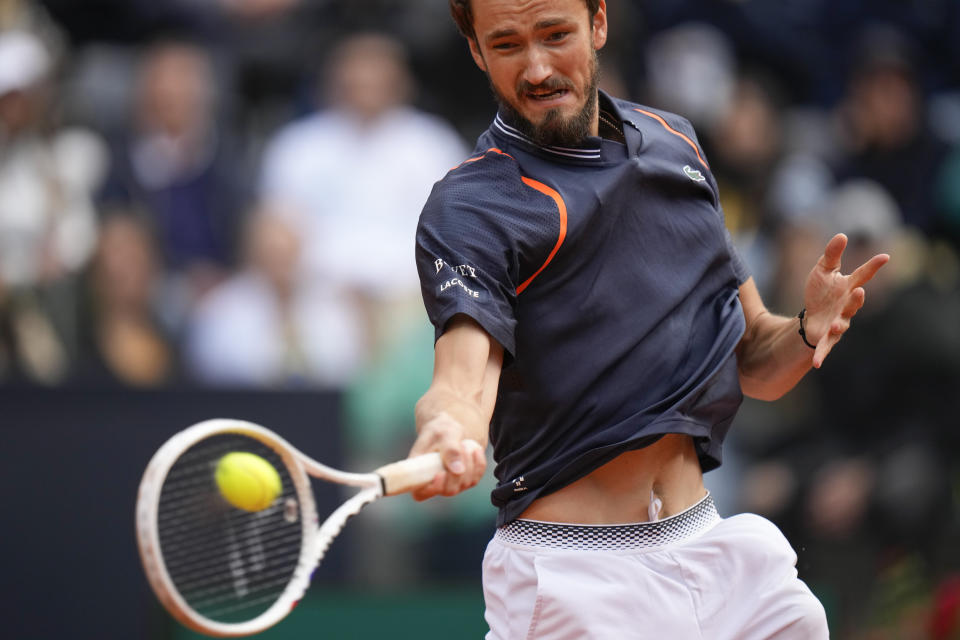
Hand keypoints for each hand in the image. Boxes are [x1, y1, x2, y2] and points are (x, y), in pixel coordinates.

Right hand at [408, 412, 485, 500]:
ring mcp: (450, 484)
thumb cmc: (440, 430)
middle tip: (460, 447)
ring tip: (465, 445)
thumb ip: (450, 450)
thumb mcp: (444, 434)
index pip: (420, 493)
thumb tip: (458, 471)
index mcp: (418, 473)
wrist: (451, 429)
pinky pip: (476, 478)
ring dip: (469, 464)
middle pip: (448, 490)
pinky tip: (475, 450)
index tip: (441, 473)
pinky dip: (478, 464)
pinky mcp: (464, 481)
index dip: (431, 488)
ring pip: (464, 484)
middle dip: (457, 470)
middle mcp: (433, 483)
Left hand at [802, 233, 889, 367]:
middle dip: (856, 299)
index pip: (863, 275)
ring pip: (842, 325)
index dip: (873, 266)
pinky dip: (822, 355)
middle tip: (858, 290)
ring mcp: (838, 324)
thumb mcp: (822, 270)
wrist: (812, 317)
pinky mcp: (826, 338)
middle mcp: (846, 307)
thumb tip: (841, 235)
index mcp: (848, 288)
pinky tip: (818, 364)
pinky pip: (825, 348)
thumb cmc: (821, 292)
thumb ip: (832, 254)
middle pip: (854, 303)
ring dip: (838, 325)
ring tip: (833, 325)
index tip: (885, 256)